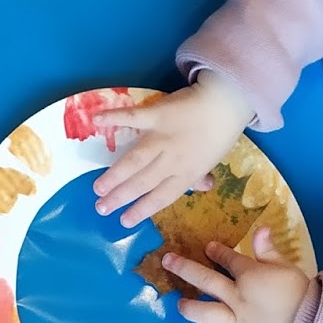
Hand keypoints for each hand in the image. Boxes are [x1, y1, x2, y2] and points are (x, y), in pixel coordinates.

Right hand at [91, 73, 253, 226]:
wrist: (227, 101)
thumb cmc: (219, 132)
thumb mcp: (212, 159)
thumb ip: (200, 174)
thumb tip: (201, 188)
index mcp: (187, 173)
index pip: (161, 197)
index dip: (141, 210)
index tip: (123, 222)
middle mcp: (172, 159)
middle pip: (143, 182)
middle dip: (121, 197)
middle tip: (101, 208)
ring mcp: (162, 137)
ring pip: (135, 160)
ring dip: (115, 175)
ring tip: (98, 188)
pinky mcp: (156, 114)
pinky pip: (132, 117)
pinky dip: (114, 118)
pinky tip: (96, 121)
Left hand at [162, 227, 312, 322]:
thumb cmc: (299, 294)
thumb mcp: (286, 267)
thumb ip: (268, 250)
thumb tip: (259, 228)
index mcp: (251, 277)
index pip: (228, 260)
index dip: (216, 252)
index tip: (208, 248)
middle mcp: (238, 298)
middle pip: (205, 281)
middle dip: (183, 268)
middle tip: (167, 261)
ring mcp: (236, 321)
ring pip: (202, 313)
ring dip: (188, 306)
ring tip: (181, 302)